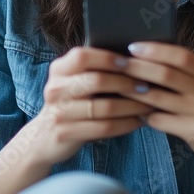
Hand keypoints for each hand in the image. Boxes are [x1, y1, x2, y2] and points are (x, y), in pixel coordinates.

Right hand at [28, 46, 155, 166]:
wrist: (44, 136)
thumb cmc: (72, 103)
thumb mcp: (74, 82)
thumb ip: (94, 69)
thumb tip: (135, 58)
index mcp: (59, 69)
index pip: (82, 56)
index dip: (108, 58)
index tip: (131, 62)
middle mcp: (55, 88)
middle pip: (96, 81)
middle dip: (126, 83)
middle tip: (147, 86)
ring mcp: (58, 112)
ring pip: (103, 107)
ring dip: (131, 106)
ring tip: (149, 105)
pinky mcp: (65, 133)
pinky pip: (103, 128)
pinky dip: (126, 124)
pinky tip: (139, 121)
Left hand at [117, 42, 193, 169]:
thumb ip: (192, 69)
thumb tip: (154, 52)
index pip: (180, 56)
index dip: (154, 50)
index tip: (132, 47)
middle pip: (166, 75)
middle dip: (138, 68)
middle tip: (117, 64)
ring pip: (158, 99)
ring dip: (135, 92)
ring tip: (119, 87)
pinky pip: (161, 121)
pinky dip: (145, 115)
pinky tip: (135, 112)